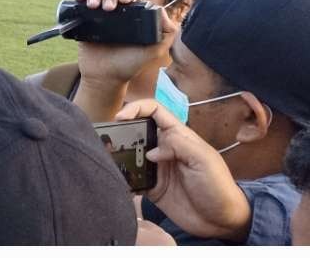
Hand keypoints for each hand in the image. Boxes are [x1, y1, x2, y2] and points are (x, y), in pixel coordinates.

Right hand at [74, 0, 177, 120]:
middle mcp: (119, 14)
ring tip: (94, 6)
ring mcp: (101, 17)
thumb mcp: (155, 51)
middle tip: (109, 8)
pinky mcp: (86, 22)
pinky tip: (81, 0)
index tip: (125, 1)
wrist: (105, 78)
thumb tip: (161, 9)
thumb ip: (167, 33)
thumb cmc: (130, 65)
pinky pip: (82, 4)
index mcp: (135, 16)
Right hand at [116, 99, 250, 241]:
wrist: (221, 221)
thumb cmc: (219, 187)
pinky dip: (122, 176)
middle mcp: (165, 149)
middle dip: (122, 129)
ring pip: (131, 153)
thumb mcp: (204, 160)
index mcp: (179, 136)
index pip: (155, 111)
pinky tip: (116, 177)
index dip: (136, 108)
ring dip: (120, 153)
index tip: (120, 116)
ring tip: (108, 157)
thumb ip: (179, 145)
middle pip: (138, 129)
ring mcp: (157, 168)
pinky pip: (132, 177)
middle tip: (108, 137)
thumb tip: (151, 150)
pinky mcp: (151, 186)